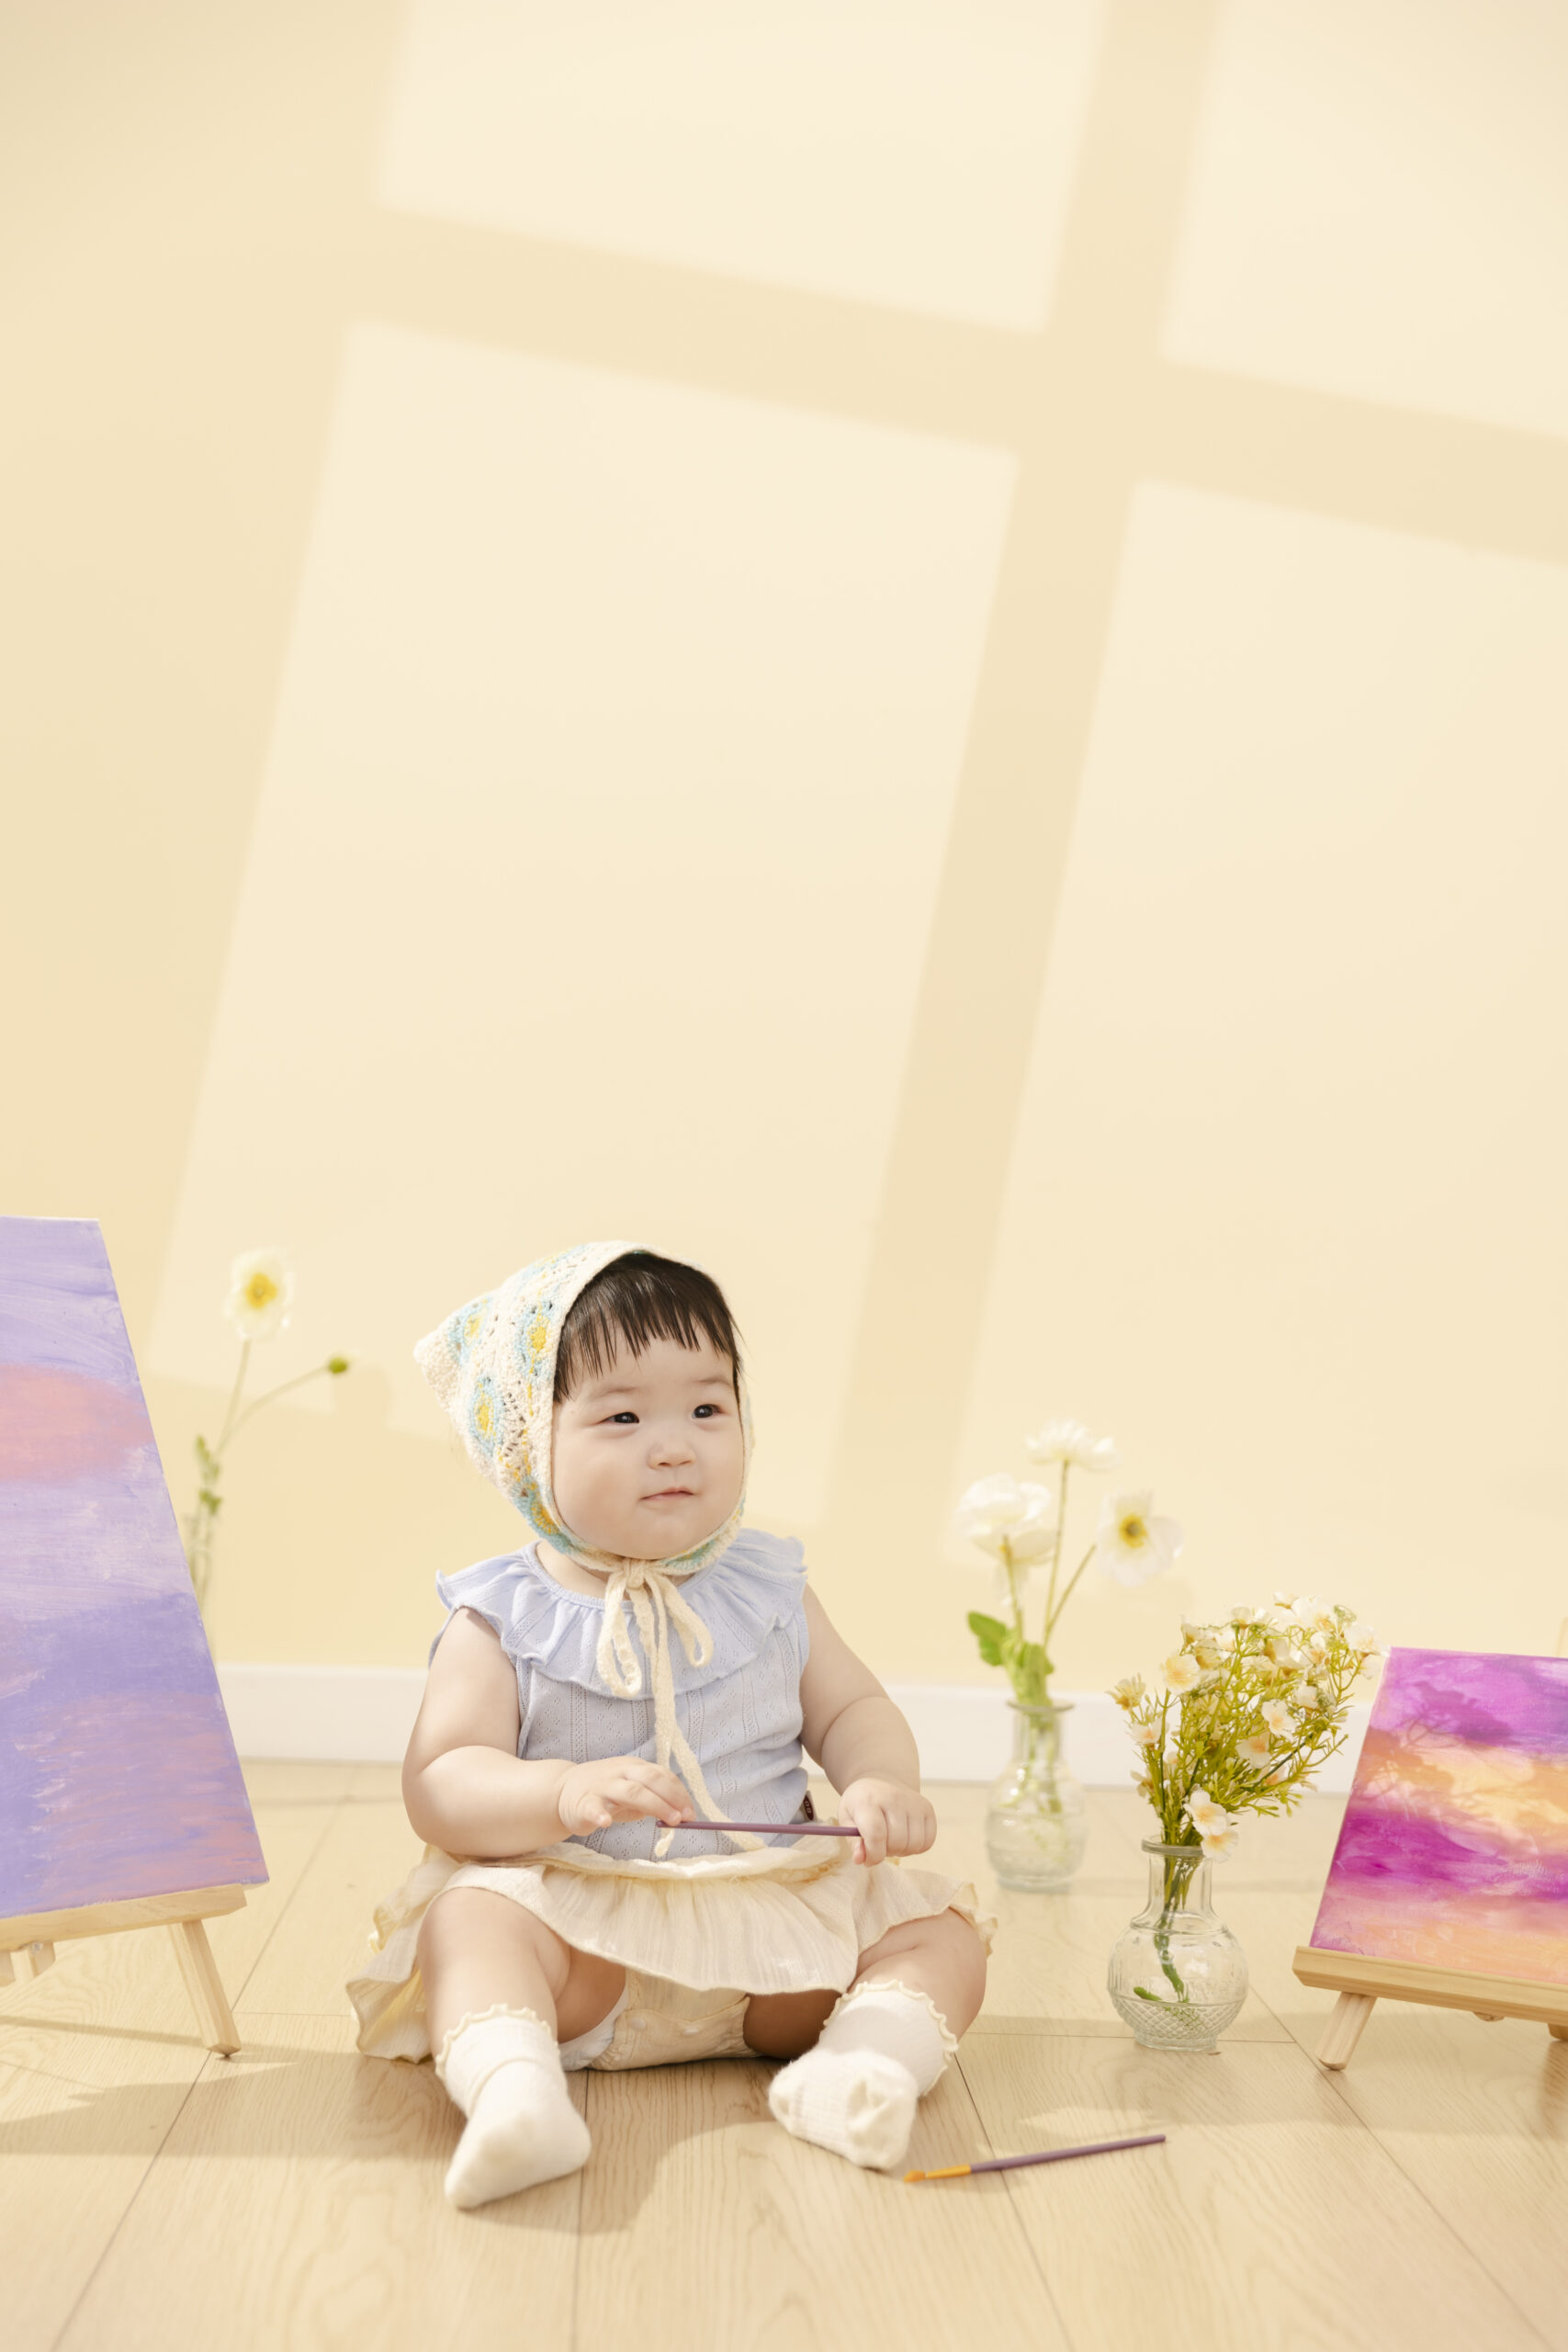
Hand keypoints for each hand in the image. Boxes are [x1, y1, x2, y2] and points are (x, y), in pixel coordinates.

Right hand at [556, 1757, 695, 1838]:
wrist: (562, 1790)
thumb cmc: (604, 1792)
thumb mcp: (631, 1791)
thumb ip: (652, 1799)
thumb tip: (680, 1815)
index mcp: (633, 1767)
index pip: (662, 1775)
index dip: (679, 1793)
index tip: (691, 1813)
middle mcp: (620, 1772)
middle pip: (650, 1779)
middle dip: (671, 1797)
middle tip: (684, 1817)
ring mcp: (601, 1786)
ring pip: (630, 1791)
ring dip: (653, 1804)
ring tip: (669, 1821)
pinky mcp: (583, 1803)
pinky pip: (592, 1807)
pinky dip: (600, 1814)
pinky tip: (606, 1823)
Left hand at [837, 1777, 935, 1866]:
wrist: (879, 1780)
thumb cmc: (860, 1804)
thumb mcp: (846, 1818)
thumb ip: (852, 1841)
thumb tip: (860, 1859)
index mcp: (869, 1800)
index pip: (876, 1835)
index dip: (873, 1854)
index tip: (867, 1860)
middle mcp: (895, 1798)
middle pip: (897, 1842)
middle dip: (886, 1852)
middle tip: (878, 1845)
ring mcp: (914, 1803)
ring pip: (914, 1845)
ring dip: (902, 1851)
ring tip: (891, 1841)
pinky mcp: (927, 1808)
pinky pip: (927, 1842)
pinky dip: (916, 1848)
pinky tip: (905, 1839)